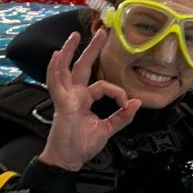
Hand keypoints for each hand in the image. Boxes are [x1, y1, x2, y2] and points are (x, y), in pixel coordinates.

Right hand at [37, 30, 141, 170]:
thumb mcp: (108, 129)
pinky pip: (56, 84)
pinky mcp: (62, 104)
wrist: (68, 160)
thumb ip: (122, 116)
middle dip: (91, 49)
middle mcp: (74, 94)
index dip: (118, 93)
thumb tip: (137, 102)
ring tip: (74, 36)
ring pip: (65, 70)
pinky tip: (56, 56)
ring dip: (68, 52)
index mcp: (85, 99)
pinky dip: (55, 69)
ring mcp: (66, 98)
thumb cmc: (82, 145)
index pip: (104, 86)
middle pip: (82, 67)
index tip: (127, 105)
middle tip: (101, 32)